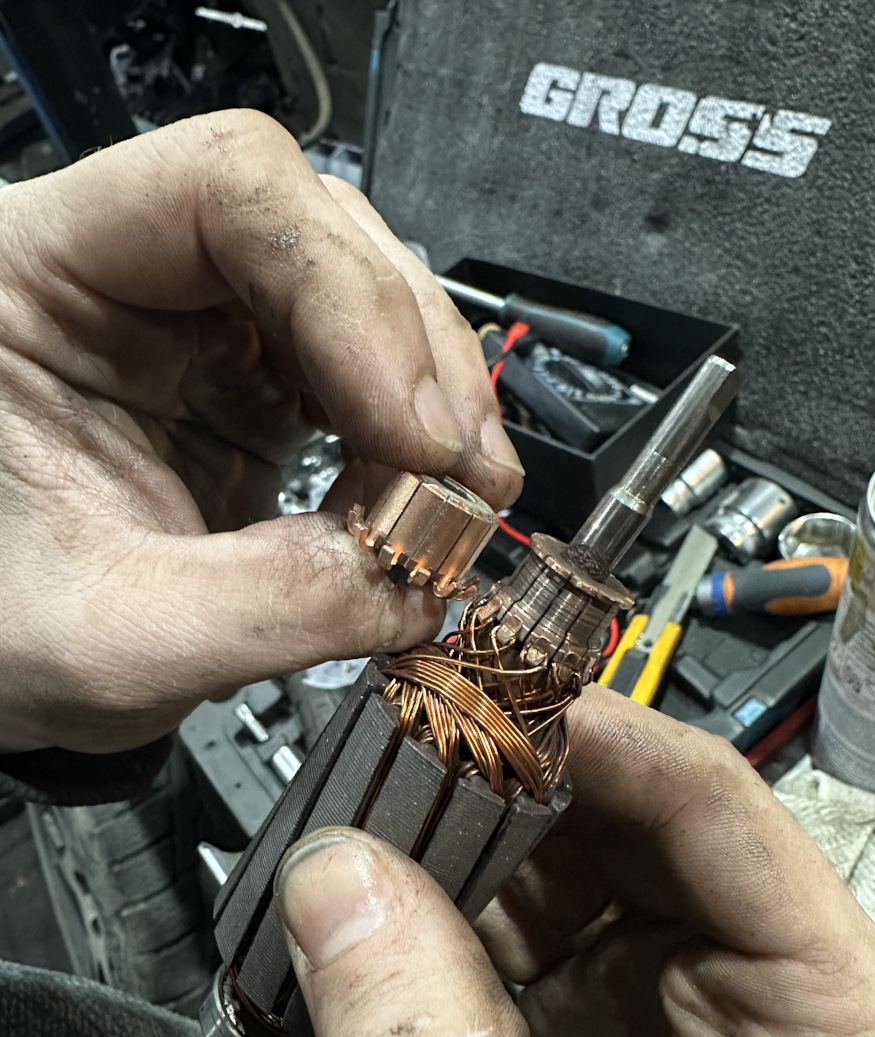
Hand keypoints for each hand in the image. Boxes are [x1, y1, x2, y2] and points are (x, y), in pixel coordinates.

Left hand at [0, 109, 521, 754]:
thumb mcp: (111, 639)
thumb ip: (270, 605)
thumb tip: (417, 578)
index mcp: (34, 276)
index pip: (226, 191)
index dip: (347, 295)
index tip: (412, 430)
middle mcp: (123, 275)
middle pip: (318, 236)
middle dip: (416, 358)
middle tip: (464, 479)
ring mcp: (193, 327)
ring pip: (359, 298)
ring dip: (433, 399)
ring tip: (456, 503)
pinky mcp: (245, 385)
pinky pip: (361, 377)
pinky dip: (410, 443)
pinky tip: (418, 500)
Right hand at [277, 688, 874, 1036]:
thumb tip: (341, 887)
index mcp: (852, 1031)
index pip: (720, 807)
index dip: (587, 733)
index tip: (473, 688)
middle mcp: (791, 995)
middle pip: (642, 822)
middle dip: (509, 788)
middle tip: (396, 754)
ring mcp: (704, 1005)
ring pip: (581, 862)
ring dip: (474, 844)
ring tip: (378, 826)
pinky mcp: (631, 1030)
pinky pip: (543, 927)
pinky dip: (462, 914)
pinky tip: (399, 915)